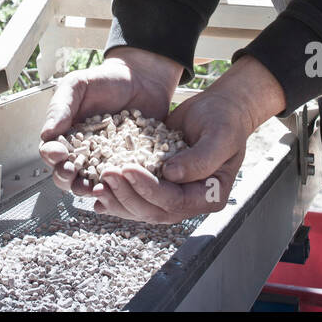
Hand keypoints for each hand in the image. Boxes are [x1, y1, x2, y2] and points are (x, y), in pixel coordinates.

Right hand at [38, 47, 180, 196]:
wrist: (142, 79)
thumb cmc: (106, 80)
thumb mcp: (78, 85)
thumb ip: (61, 106)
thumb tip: (46, 133)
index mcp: (66, 135)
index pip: (51, 152)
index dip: (51, 156)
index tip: (57, 153)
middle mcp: (83, 153)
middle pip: (67, 174)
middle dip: (66, 177)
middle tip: (71, 172)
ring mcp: (105, 162)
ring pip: (90, 184)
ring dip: (88, 189)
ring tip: (92, 186)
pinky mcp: (127, 166)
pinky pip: (120, 182)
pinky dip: (116, 187)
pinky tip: (118, 184)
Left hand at [92, 56, 285, 223]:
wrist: (219, 110)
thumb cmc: (224, 121)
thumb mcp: (219, 136)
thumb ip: (201, 158)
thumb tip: (172, 174)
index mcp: (209, 195)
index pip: (175, 201)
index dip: (150, 188)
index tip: (128, 169)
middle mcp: (190, 200)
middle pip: (155, 210)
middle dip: (128, 195)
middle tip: (106, 174)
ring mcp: (172, 194)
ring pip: (141, 208)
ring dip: (118, 198)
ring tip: (96, 185)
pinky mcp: (158, 183)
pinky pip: (136, 196)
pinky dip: (117, 195)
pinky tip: (96, 189)